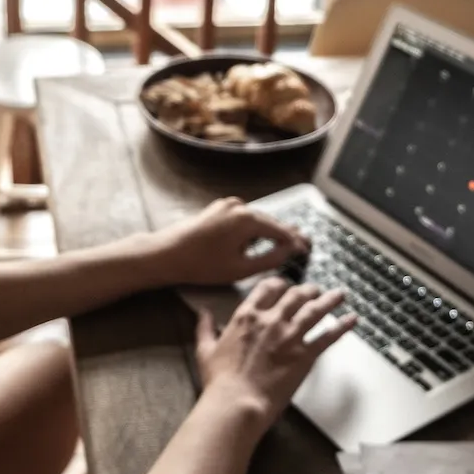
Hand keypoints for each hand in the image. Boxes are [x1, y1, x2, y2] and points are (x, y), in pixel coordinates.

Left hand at [147, 197, 309, 286]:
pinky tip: (259, 238)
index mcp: (247, 219)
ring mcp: (227, 205)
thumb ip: (269, 259)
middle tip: (303, 243)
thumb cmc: (202, 265)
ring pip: (256, 219)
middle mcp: (240, 206)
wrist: (166, 254)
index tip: (306, 249)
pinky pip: (243, 218)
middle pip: (270, 222)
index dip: (295, 241)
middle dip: (285, 234)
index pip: (280, 230)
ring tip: (285, 242)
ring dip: (269, 231)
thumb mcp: (241, 269)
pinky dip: (253, 228)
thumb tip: (288, 252)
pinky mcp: (218, 208)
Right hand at [195, 278, 354, 435]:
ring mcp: (290, 336)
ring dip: (329, 300)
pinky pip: (328, 336)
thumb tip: (202, 314)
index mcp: (246, 316)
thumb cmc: (220, 381)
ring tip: (339, 294)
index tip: (285, 286)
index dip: (279, 284)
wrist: (237, 402)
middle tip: (315, 290)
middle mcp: (271, 320)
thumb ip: (205, 328)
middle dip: (307, 290)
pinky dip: (342, 326)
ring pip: (315, 310)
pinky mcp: (305, 355)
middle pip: (295, 295)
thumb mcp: (205, 350)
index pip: (267, 288)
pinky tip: (352, 318)